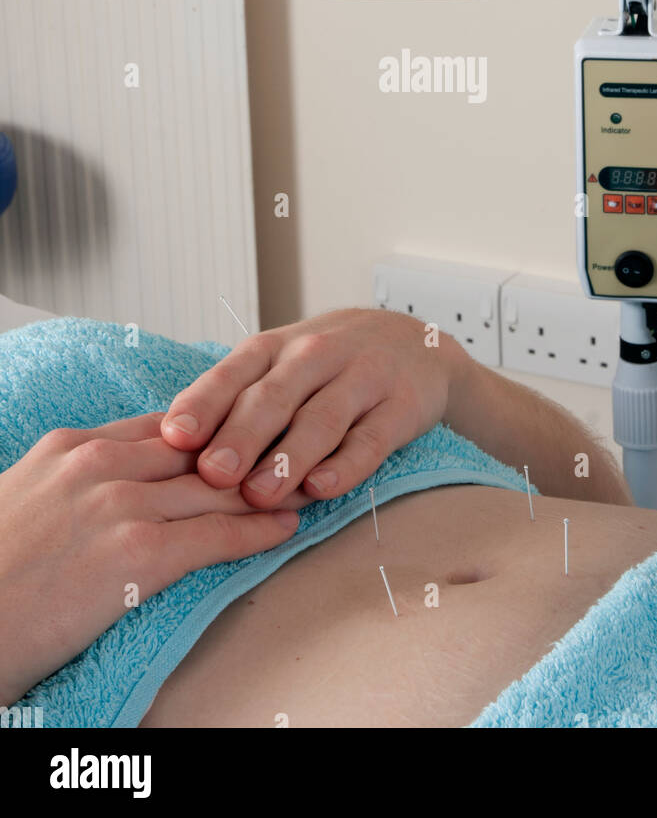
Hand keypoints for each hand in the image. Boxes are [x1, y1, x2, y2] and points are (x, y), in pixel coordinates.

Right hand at [0, 413, 299, 707]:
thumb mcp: (26, 498)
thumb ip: (74, 480)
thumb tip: (111, 483)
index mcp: (72, 447)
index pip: (166, 425)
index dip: (216, 429)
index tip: (252, 428)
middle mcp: (100, 465)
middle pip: (199, 448)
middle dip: (253, 449)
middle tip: (297, 449)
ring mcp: (119, 507)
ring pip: (215, 486)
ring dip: (269, 486)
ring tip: (305, 485)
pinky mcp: (136, 556)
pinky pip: (215, 535)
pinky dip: (258, 531)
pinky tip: (286, 528)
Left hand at [160, 309, 464, 507]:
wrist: (417, 344)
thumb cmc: (327, 365)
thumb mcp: (278, 367)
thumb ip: (231, 401)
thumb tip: (167, 450)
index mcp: (274, 349)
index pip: (233, 373)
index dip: (204, 405)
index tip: (175, 437)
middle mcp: (316, 357)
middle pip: (274, 397)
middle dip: (241, 436)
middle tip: (212, 474)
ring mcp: (362, 379)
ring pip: (322, 419)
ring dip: (289, 457)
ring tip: (261, 494)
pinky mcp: (401, 406)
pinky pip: (372, 439)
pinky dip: (347, 464)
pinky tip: (324, 488)